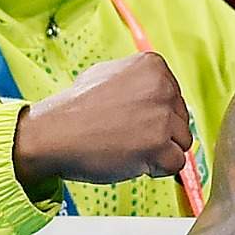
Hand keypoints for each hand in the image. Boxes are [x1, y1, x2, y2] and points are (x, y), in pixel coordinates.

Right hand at [13, 51, 192, 186]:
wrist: (53, 134)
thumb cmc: (76, 108)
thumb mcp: (108, 74)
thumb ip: (140, 81)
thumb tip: (165, 94)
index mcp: (153, 66)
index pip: (175, 97)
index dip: (154, 114)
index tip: (129, 117)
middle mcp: (162, 87)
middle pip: (181, 120)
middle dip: (160, 133)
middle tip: (126, 134)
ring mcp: (162, 117)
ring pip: (181, 143)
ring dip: (159, 151)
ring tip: (127, 146)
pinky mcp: (159, 146)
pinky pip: (176, 164)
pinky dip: (157, 168)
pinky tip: (132, 160)